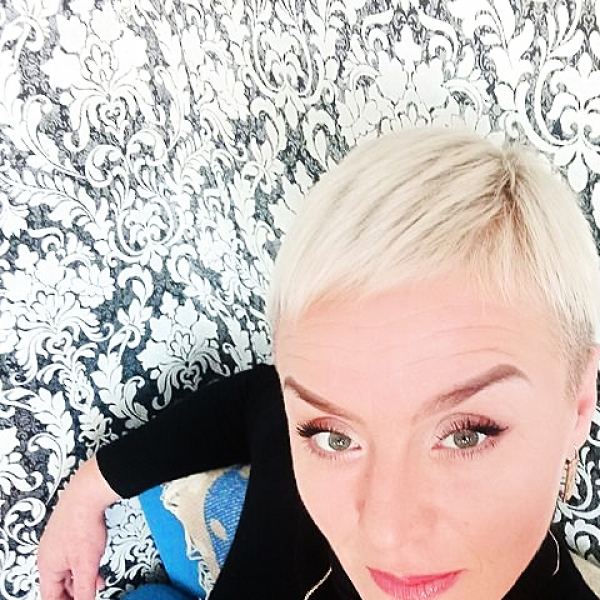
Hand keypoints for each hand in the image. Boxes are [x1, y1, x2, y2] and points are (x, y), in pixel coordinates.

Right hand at [38, 456, 120, 599]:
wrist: (89, 493)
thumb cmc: (83, 522)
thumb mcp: (87, 565)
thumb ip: (85, 589)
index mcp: (47, 565)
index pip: (50, 597)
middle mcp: (48, 553)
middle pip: (58, 584)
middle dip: (74, 591)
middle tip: (89, 595)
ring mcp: (57, 540)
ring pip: (67, 568)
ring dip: (81, 576)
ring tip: (97, 580)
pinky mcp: (68, 531)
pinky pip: (72, 554)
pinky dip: (83, 561)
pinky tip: (95, 561)